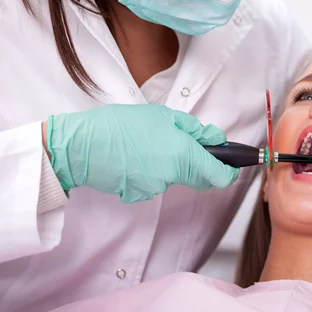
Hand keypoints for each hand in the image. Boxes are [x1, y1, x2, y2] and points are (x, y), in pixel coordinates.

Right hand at [47, 104, 238, 202]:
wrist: (80, 146)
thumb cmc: (119, 125)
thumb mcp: (162, 116)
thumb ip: (194, 130)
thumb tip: (217, 139)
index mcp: (183, 155)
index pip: (219, 176)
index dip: (229, 172)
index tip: (230, 166)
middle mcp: (172, 176)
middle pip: (199, 178)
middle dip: (198, 164)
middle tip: (183, 145)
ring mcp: (155, 188)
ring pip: (175, 179)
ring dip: (171, 165)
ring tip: (149, 145)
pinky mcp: (139, 195)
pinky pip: (154, 184)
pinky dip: (151, 172)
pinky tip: (135, 157)